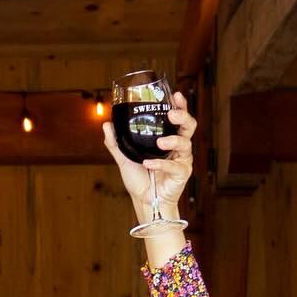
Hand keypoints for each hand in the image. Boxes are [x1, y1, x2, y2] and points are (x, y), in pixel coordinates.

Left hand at [102, 90, 195, 221]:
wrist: (143, 201)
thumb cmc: (140, 179)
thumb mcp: (125, 158)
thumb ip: (116, 142)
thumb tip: (107, 124)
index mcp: (168, 138)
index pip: (177, 119)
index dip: (180, 106)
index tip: (176, 95)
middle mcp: (178, 147)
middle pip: (189, 126)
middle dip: (183, 117)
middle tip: (171, 114)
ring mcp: (182, 160)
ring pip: (186, 144)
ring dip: (173, 141)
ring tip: (160, 142)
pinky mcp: (182, 174)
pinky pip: (174, 166)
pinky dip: (161, 164)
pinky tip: (149, 164)